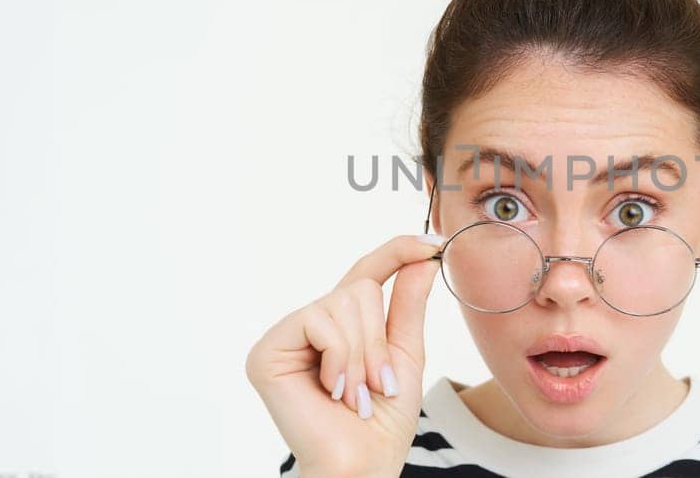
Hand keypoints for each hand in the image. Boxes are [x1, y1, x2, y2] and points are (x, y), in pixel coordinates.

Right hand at [245, 234, 444, 475]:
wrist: (362, 463)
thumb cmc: (382, 420)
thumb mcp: (404, 354)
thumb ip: (408, 305)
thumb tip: (423, 257)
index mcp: (343, 324)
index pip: (367, 272)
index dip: (398, 251)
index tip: (433, 243)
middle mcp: (311, 324)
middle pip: (359, 287)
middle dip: (379, 339)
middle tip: (379, 385)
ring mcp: (286, 336)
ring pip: (342, 303)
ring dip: (362, 356)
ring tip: (358, 395)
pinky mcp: (266, 351)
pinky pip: (318, 322)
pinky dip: (339, 358)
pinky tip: (333, 390)